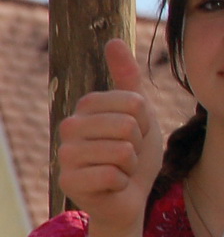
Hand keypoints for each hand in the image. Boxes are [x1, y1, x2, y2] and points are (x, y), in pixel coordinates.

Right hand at [57, 40, 165, 230]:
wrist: (129, 197)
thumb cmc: (135, 154)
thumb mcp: (140, 113)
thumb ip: (127, 78)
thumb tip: (112, 40)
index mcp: (86, 107)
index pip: (132, 101)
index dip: (145, 121)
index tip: (135, 134)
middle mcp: (69, 127)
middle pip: (127, 125)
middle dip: (139, 145)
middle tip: (128, 155)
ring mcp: (65, 155)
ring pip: (121, 150)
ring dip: (131, 165)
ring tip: (120, 169)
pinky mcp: (68, 181)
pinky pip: (111, 175)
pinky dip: (122, 182)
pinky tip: (112, 185)